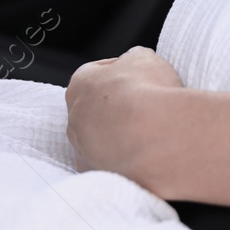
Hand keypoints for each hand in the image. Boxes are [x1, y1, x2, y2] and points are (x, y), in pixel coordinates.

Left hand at [65, 46, 183, 189]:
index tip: (137, 76)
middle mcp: (74, 116)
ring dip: (115, 133)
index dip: (120, 72)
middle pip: (93, 107)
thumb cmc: (147, 92)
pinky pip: (104, 162)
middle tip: (141, 105)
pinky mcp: (94, 172)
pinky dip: (119, 157)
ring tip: (145, 131)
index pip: (96, 72)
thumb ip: (133, 58)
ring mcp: (81, 147)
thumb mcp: (145, 57)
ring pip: (96, 137)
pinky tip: (139, 152)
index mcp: (80, 83)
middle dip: (114, 106)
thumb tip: (133, 64)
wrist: (155, 136)